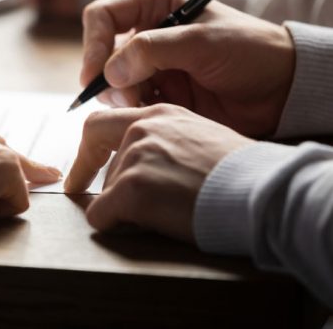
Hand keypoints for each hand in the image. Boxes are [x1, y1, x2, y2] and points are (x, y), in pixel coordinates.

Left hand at [64, 104, 252, 241]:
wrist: (261, 192)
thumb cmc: (239, 172)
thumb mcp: (199, 137)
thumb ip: (165, 140)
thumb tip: (142, 162)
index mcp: (158, 115)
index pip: (101, 123)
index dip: (86, 151)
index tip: (80, 171)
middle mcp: (141, 130)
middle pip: (100, 159)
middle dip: (97, 179)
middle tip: (98, 199)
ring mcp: (135, 158)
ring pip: (106, 190)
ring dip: (124, 206)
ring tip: (164, 213)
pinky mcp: (132, 189)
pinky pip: (101, 215)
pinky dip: (112, 224)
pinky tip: (139, 226)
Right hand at [81, 0, 295, 136]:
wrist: (280, 90)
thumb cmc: (249, 52)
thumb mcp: (201, 42)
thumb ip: (152, 51)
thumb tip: (109, 73)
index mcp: (156, 5)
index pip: (104, 17)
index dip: (93, 44)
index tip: (94, 76)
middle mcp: (148, 33)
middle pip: (102, 54)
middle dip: (108, 79)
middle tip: (127, 99)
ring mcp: (152, 66)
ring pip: (112, 84)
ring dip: (121, 98)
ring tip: (146, 107)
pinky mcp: (159, 94)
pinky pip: (130, 104)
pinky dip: (133, 112)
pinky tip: (153, 116)